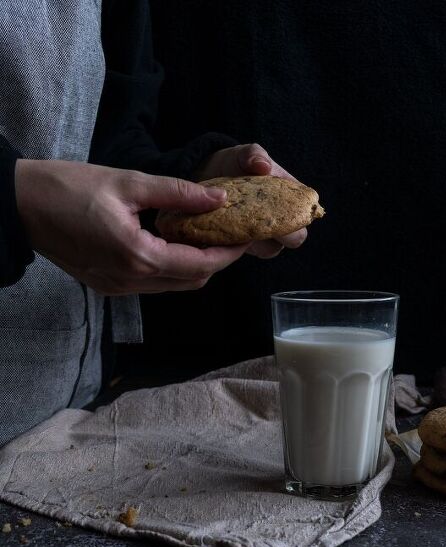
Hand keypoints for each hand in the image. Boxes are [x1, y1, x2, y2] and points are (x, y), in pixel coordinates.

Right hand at [14, 159, 248, 294]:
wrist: (20, 206)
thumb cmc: (67, 188)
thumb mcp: (127, 182)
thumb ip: (178, 194)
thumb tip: (219, 199)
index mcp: (139, 257)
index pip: (200, 265)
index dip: (228, 252)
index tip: (246, 235)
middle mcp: (131, 281)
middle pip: (192, 281)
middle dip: (216, 260)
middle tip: (230, 233)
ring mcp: (118, 288)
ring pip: (173, 285)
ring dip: (194, 265)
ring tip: (207, 235)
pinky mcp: (108, 285)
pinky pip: (152, 283)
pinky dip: (171, 267)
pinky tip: (174, 241)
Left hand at [193, 142, 307, 258]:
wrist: (208, 178)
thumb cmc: (235, 165)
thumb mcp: (244, 154)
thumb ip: (254, 155)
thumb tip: (264, 165)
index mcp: (290, 198)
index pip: (306, 212)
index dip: (299, 215)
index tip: (280, 208)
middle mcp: (281, 220)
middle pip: (295, 239)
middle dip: (281, 233)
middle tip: (258, 220)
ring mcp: (264, 235)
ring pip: (271, 250)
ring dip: (258, 241)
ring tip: (239, 224)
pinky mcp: (244, 246)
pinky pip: (248, 254)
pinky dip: (239, 246)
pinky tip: (227, 232)